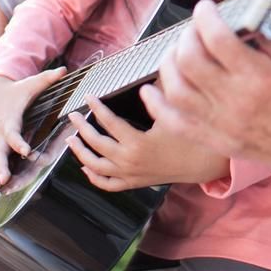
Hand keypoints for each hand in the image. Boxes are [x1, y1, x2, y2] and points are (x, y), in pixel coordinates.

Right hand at [0, 67, 68, 188]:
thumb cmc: (18, 91)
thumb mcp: (31, 84)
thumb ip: (47, 79)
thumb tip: (64, 70)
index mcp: (11, 119)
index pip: (14, 133)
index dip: (18, 142)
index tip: (26, 151)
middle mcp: (0, 132)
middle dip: (0, 165)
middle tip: (4, 179)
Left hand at [65, 98, 229, 190]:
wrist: (200, 164)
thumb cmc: (189, 138)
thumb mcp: (174, 117)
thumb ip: (157, 100)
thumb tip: (143, 85)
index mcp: (138, 143)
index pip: (110, 122)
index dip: (97, 107)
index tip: (88, 96)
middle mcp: (130, 161)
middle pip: (97, 144)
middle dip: (82, 127)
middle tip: (74, 115)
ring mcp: (130, 175)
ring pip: (95, 166)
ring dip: (80, 152)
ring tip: (71, 139)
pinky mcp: (133, 183)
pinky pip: (107, 184)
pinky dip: (93, 177)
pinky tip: (85, 167)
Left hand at [142, 0, 270, 184]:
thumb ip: (270, 43)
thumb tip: (244, 23)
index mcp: (261, 77)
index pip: (217, 38)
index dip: (205, 17)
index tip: (205, 9)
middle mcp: (237, 100)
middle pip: (190, 60)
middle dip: (186, 36)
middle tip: (193, 30)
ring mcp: (224, 124)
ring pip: (176, 89)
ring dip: (169, 65)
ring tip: (176, 53)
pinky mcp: (218, 140)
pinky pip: (175, 123)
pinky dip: (158, 104)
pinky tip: (152, 90)